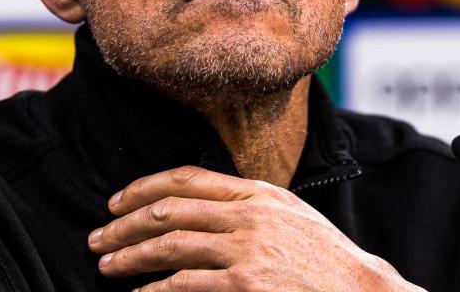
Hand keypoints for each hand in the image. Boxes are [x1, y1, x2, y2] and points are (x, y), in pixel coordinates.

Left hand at [87, 166, 424, 291]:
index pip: (186, 178)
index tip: (116, 202)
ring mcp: (246, 249)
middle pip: (168, 210)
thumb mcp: (290, 216)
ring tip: (107, 267)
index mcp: (257, 192)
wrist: (361, 291)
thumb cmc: (326, 262)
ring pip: (168, 245)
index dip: (142, 188)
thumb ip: (249, 206)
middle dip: (124, 225)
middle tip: (98, 239)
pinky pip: (183, 285)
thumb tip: (199, 209)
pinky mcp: (245, 284)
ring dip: (129, 257)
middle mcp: (249, 214)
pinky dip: (154, 291)